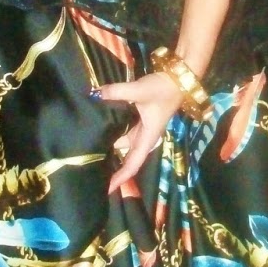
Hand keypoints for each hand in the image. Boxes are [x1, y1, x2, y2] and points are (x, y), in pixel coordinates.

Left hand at [92, 71, 181, 192]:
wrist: (178, 77)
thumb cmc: (164, 89)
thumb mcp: (140, 90)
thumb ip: (117, 92)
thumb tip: (95, 94)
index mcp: (147, 138)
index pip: (132, 164)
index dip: (120, 178)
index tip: (106, 189)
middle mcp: (144, 137)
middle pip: (125, 157)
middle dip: (110, 165)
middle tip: (89, 169)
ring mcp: (141, 128)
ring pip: (122, 141)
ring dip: (109, 145)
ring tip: (88, 149)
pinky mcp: (139, 118)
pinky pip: (123, 129)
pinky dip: (111, 130)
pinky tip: (98, 126)